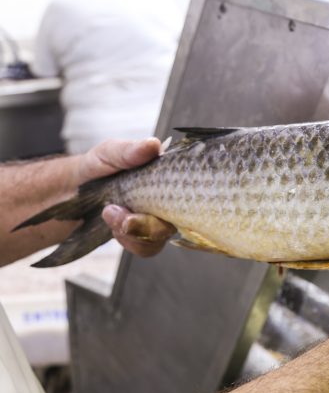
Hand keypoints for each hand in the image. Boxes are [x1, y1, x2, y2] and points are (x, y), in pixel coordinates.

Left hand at [77, 138, 175, 256]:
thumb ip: (130, 150)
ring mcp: (158, 219)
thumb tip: (154, 145)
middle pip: (178, 219)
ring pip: (161, 236)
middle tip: (118, 213)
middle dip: (147, 222)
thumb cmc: (98, 167)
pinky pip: (147, 247)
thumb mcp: (110, 152)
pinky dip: (128, 239)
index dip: (176, 197)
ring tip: (109, 212)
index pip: (190, 187)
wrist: (73, 191)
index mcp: (170, 175)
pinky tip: (112, 224)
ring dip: (133, 230)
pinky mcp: (145, 236)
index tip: (150, 198)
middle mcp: (170, 199)